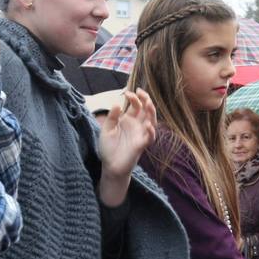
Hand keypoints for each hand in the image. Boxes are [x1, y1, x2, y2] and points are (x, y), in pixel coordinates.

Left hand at [97, 89, 157, 206]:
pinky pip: (150, 137)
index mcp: (128, 120)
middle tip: (142, 92)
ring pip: (152, 121)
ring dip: (152, 112)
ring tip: (148, 104)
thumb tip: (117, 104)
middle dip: (146, 100)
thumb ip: (112, 117)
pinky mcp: (141, 145)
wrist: (110, 166)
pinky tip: (147, 124)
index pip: (136, 105)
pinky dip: (151, 131)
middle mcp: (137, 126)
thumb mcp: (106, 129)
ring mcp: (140, 135)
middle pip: (146, 110)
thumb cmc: (108, 148)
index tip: (127, 93)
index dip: (134, 98)